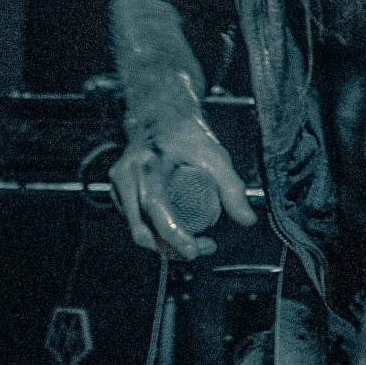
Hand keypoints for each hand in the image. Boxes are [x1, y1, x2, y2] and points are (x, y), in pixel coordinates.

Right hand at [109, 114, 258, 262]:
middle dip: (171, 247)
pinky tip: (176, 231)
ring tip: (194, 241)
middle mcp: (127, 175)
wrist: (161, 115)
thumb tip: (248, 220)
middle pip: (142, 227)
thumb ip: (233, 187)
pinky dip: (154, 232)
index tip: (194, 250)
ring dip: (164, 244)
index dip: (174, 235)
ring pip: (137, 229)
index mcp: (149, 163)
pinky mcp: (117, 191)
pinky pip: (135, 221)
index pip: (157, 207)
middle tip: (202, 247)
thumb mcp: (215, 155)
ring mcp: (118, 184)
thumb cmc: (187, 133)